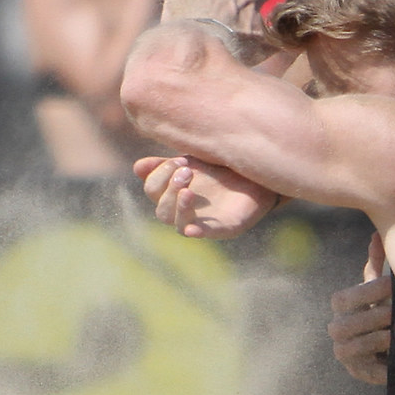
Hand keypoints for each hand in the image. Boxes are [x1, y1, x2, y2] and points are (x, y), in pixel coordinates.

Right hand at [133, 154, 279, 238]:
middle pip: (161, 210)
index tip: (180, 159)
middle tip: (187, 171)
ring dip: (179, 208)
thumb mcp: (193, 160)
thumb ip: (167, 164)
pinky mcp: (224, 228)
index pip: (151, 189)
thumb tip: (137, 168)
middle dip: (170, 189)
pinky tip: (192, 229)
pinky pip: (206, 234)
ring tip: (189, 192)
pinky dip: (197, 232)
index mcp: (172, 193)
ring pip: (178, 225)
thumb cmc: (221, 167)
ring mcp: (202, 221)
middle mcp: (183, 210)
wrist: (257, 173)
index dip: (160, 174)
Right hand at [327, 235, 391, 385]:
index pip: (341, 299)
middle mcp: (339, 330)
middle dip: (370, 317)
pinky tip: (392, 353)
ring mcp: (346, 353)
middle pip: (341, 325)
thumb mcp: (386, 289)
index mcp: (345, 308)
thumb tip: (376, 235)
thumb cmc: (391, 311)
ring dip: (373, 338)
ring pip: (347, 347)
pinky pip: (361, 369)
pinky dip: (376, 361)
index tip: (391, 285)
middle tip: (394, 312)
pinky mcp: (357, 372)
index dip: (366, 292)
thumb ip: (378, 265)